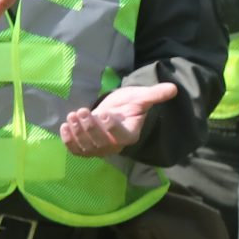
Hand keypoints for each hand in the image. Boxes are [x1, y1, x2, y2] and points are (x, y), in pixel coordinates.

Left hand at [59, 83, 179, 156]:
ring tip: (72, 115)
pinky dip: (68, 140)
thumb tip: (174, 88)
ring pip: (87, 147)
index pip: (121, 136)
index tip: (105, 113)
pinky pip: (76, 150)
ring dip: (77, 132)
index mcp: (130, 135)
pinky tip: (64, 126)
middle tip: (82, 111)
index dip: (112, 127)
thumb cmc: (129, 104)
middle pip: (101, 143)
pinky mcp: (86, 148)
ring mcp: (99, 149)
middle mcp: (115, 146)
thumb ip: (155, 94)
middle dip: (90, 128)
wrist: (116, 111)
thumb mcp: (142, 97)